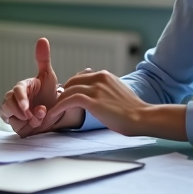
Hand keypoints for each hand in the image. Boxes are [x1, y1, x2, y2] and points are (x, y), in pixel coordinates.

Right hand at [0, 38, 85, 137]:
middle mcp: (14, 98)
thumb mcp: (48, 76)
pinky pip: (12, 124)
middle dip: (25, 112)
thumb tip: (42, 39)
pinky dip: (23, 125)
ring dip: (26, 119)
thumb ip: (43, 59)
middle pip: (9, 104)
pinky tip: (32, 125)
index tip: (28, 107)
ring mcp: (13, 111)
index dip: (22, 99)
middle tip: (39, 116)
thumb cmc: (49, 93)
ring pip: (9, 114)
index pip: (17, 91)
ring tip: (39, 120)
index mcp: (22, 86)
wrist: (55, 113)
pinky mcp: (14, 122)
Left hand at [47, 70, 186, 139]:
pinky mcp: (92, 100)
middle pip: (71, 82)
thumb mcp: (118, 94)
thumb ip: (106, 91)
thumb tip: (99, 98)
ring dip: (56, 103)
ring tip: (49, 114)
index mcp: (104, 75)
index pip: (80, 78)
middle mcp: (99, 77)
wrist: (143, 117)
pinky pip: (68, 101)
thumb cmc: (133, 111)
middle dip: (61, 95)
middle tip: (54, 107)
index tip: (64, 100)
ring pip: (67, 91)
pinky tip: (52, 116)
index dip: (70, 89)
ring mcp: (95, 88)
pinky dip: (58, 108)